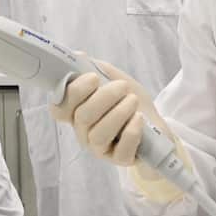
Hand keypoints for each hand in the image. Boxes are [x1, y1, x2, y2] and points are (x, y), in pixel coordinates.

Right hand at [49, 58, 168, 166]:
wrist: (157, 124)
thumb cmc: (130, 101)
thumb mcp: (115, 79)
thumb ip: (96, 68)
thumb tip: (78, 55)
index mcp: (77, 112)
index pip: (58, 109)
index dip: (72, 93)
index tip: (92, 78)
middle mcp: (84, 132)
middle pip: (81, 117)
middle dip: (104, 97)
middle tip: (122, 87)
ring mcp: (100, 148)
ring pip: (98, 134)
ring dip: (118, 114)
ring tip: (133, 101)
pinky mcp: (120, 160)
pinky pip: (121, 150)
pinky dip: (131, 132)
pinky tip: (138, 119)